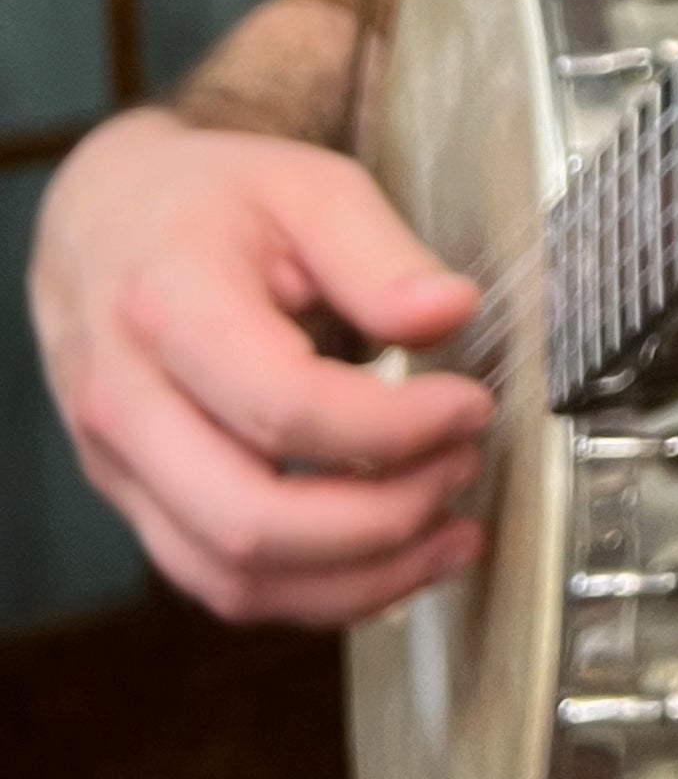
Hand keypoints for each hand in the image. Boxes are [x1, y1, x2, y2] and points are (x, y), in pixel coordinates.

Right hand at [32, 106, 493, 626]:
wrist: (106, 222)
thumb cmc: (209, 202)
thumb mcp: (308, 187)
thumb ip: (382, 254)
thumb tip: (451, 314)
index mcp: (167, 307)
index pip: (284, 407)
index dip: (395, 425)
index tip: (471, 403)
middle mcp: (126, 404)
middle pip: (251, 519)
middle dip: (383, 518)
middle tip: (462, 466)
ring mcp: (121, 468)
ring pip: (233, 577)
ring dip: (359, 576)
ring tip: (451, 530)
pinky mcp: (139, 505)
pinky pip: (221, 584)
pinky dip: (317, 591)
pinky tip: (394, 557)